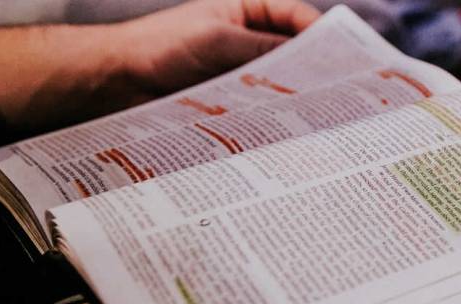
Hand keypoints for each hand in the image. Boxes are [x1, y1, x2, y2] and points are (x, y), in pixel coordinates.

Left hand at [0, 0, 320, 129]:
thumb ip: (265, 51)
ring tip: (321, 119)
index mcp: (247, 12)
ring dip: (296, 100)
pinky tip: (288, 134)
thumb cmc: (158, 47)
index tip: (349, 60)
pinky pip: (260, 110)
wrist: (111, 83)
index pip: (298, 18)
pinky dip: (274, 120)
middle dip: (317, 73)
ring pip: (279, 85)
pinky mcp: (229, 105)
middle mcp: (247, 42)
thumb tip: (310, 64)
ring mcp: (239, 75)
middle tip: (344, 95)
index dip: (324, 37)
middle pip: (295, 55)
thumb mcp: (218, 42)